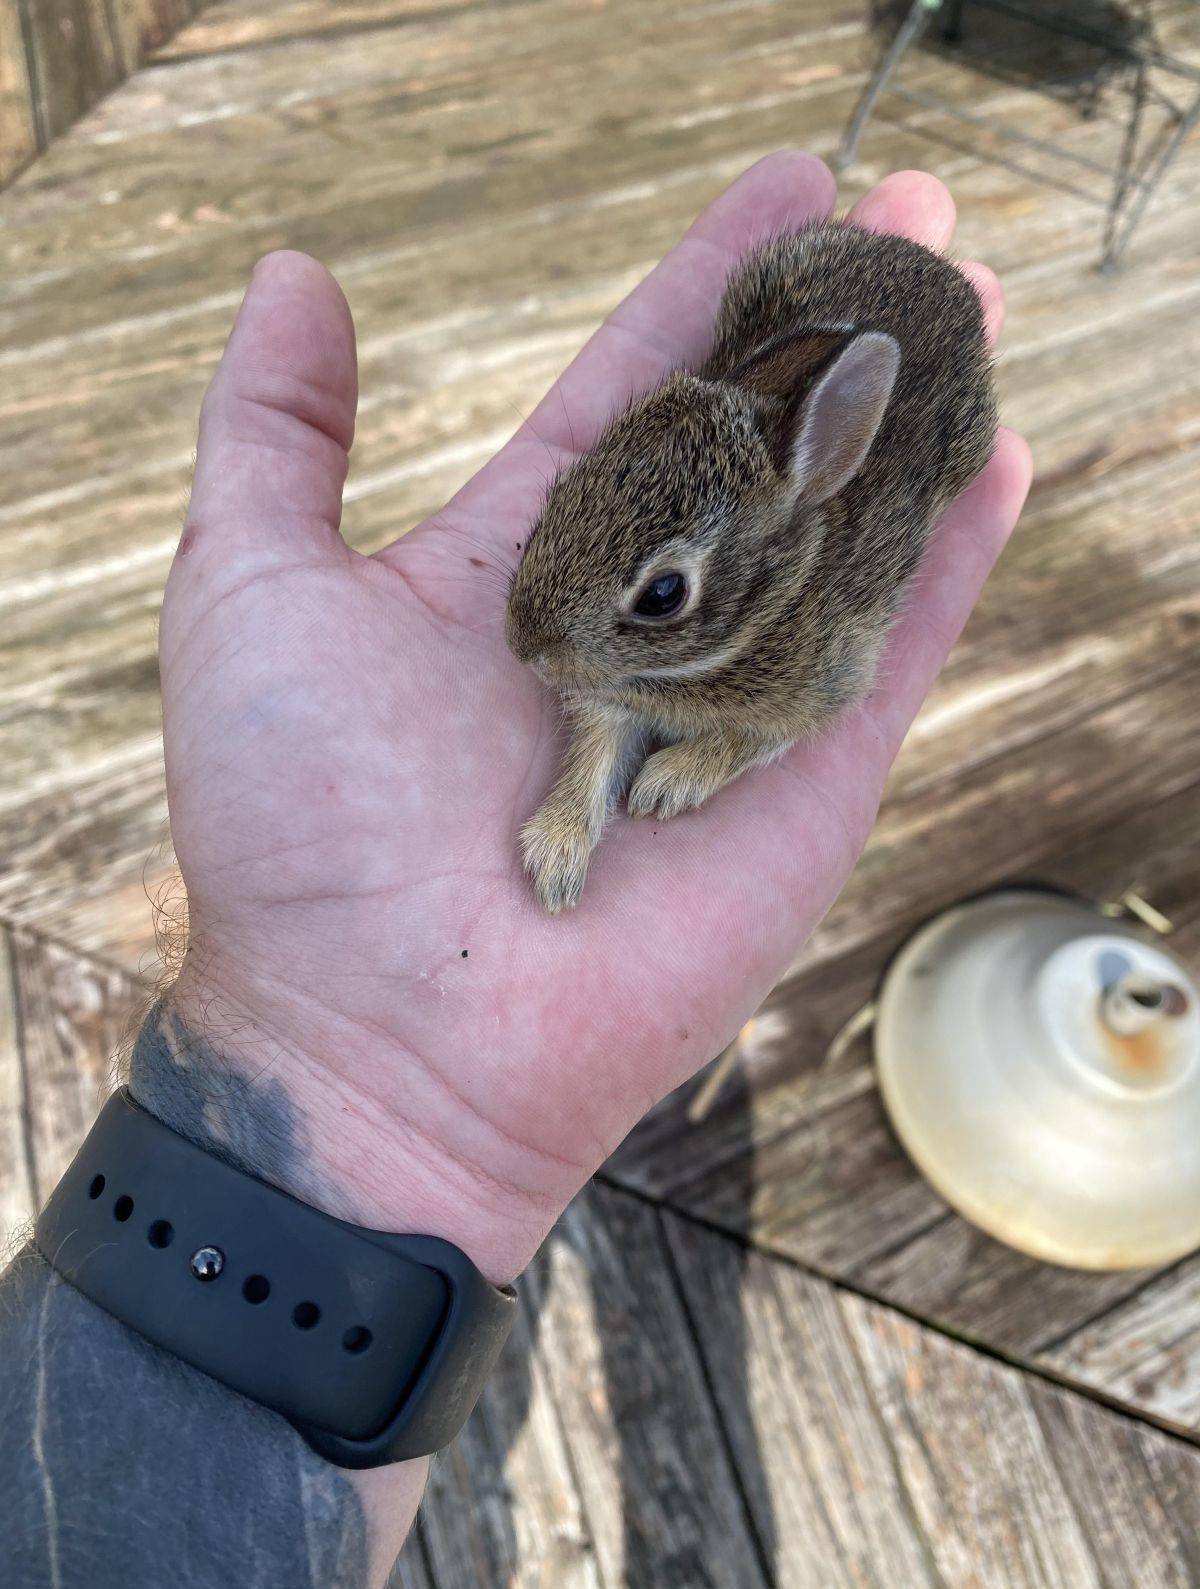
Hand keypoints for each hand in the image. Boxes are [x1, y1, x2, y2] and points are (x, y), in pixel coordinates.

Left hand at [160, 153, 1029, 1285]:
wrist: (383, 1042)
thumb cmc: (295, 826)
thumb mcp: (243, 589)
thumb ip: (273, 432)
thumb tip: (298, 275)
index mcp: (523, 560)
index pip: (639, 390)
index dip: (710, 285)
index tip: (785, 190)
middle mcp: (636, 615)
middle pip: (761, 444)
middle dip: (836, 330)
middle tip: (910, 217)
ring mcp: (725, 696)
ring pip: (840, 526)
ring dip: (908, 415)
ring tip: (971, 300)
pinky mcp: (797, 782)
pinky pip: (886, 649)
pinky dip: (945, 558)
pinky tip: (992, 458)